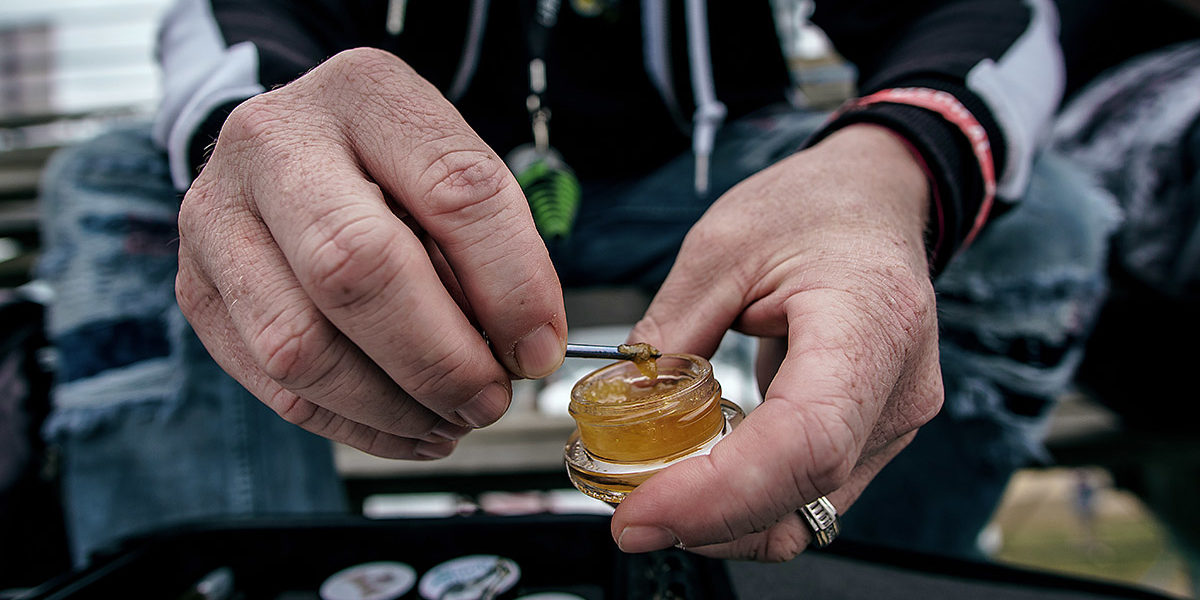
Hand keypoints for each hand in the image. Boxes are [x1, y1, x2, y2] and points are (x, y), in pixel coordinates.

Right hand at [175, 48, 565, 458]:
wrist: (288, 152)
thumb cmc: (389, 170)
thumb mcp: (451, 172)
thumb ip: (493, 249)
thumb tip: (525, 351)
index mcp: (365, 93)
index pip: (453, 190)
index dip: (510, 285)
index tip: (538, 349)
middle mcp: (275, 142)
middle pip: (355, 267)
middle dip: (440, 359)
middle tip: (489, 399)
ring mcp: (217, 216)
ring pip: (300, 344)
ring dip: (393, 406)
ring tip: (450, 420)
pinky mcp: (196, 289)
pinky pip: (273, 385)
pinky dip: (354, 425)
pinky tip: (405, 427)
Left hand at [611, 124, 943, 560]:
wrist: (875, 199)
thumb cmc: (814, 207)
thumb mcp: (721, 245)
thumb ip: (672, 328)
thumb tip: (620, 403)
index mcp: (869, 322)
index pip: (806, 441)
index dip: (721, 492)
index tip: (642, 512)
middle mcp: (896, 389)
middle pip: (805, 492)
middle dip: (708, 518)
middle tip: (629, 515)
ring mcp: (893, 422)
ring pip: (810, 512)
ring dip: (727, 519)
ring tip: (656, 493)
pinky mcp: (873, 437)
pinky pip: (810, 494)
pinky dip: (750, 501)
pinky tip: (701, 477)